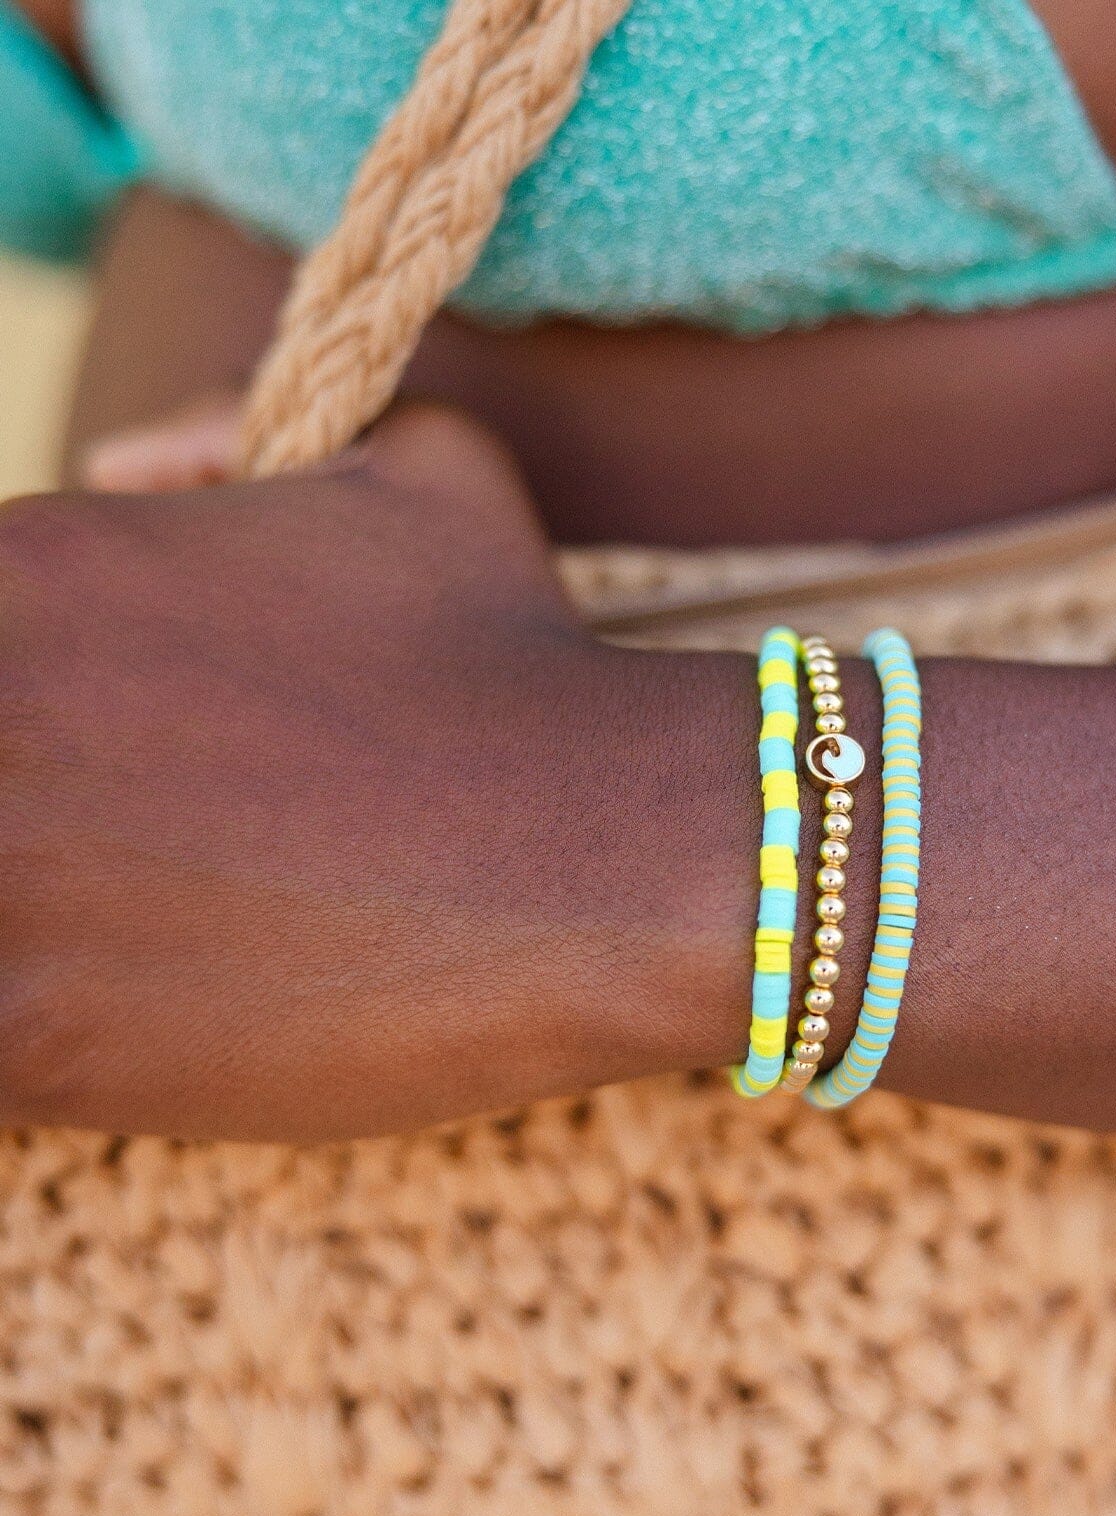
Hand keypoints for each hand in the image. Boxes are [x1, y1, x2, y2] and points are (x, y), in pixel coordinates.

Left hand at [0, 407, 755, 1139]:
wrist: (607, 849)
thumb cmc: (520, 665)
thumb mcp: (418, 471)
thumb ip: (237, 430)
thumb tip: (126, 455)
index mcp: (32, 564)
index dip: (61, 725)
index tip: (145, 772)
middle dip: (54, 820)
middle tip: (167, 856)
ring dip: (45, 925)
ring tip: (171, 937)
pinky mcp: (30, 1031)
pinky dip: (53, 1034)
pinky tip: (166, 1015)